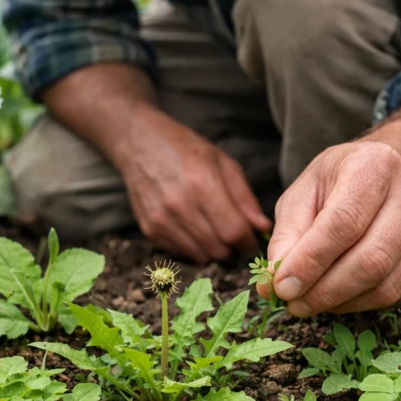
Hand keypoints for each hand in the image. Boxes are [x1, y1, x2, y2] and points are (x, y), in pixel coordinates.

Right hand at [113, 104, 271, 262]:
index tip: (253, 238)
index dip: (249, 241)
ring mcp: (161, 221)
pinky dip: (194, 247)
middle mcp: (179, 206)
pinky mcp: (149, 231)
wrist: (138, 144)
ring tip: (216, 231)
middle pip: (219, 249)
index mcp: (202, 184)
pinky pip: (182, 253)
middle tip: (235, 234)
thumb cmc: (185, 149)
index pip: (234, 231)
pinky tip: (195, 229)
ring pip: (201, 256)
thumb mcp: (222, 162)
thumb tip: (262, 227)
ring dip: (215, 249)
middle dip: (234, 247)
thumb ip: (245, 197)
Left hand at [258, 141, 400, 315]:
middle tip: (293, 304)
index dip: (310, 262)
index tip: (281, 288)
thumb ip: (286, 236)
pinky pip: (399, 295)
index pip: (343, 223)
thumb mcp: (304, 194)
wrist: (390, 177)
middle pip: (371, 260)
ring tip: (311, 301)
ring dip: (341, 303)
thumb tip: (272, 286)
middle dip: (325, 292)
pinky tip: (341, 294)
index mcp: (376, 165)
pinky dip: (362, 304)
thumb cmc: (339, 184)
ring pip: (386, 286)